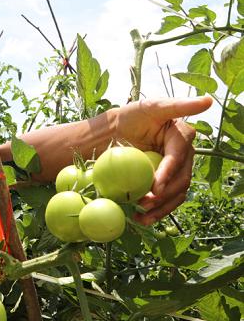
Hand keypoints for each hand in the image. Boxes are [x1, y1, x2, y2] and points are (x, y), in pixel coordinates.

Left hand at [111, 95, 212, 224]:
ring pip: (176, 194)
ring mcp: (174, 171)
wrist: (112, 132)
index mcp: (182, 138)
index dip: (168, 173)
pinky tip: (141, 219)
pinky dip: (155, 212)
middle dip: (164, 195)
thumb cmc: (130, 116)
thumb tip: (207, 100)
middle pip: (180, 180)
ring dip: (161, 209)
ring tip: (142, 218)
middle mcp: (182, 156)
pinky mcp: (164, 183)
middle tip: (144, 204)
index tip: (154, 188)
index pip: (178, 158)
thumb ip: (178, 105)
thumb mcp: (151, 106)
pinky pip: (165, 200)